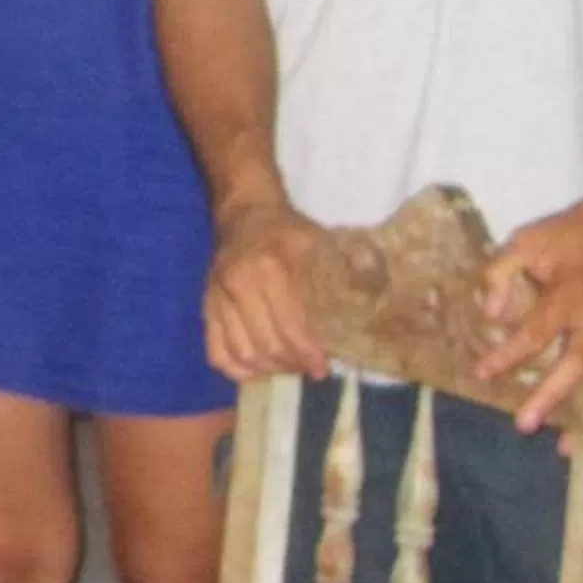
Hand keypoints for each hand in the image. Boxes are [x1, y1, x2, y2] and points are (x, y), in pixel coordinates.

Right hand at [203, 197, 331, 381]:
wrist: (246, 214)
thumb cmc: (289, 231)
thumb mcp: (321, 241)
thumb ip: (348, 268)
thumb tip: (376, 298)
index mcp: (268, 267)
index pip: (288, 326)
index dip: (307, 353)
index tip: (322, 367)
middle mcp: (237, 283)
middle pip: (264, 345)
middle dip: (290, 364)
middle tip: (309, 368)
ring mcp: (216, 296)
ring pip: (241, 353)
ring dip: (268, 369)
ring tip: (288, 366)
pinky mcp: (206, 306)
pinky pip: (216, 352)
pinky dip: (237, 369)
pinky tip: (259, 367)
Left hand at [474, 190, 582, 433]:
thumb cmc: (573, 233)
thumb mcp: (528, 241)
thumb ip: (502, 272)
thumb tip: (489, 315)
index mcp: (571, 296)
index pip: (534, 334)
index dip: (507, 356)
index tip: (480, 373)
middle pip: (575, 367)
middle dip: (550, 398)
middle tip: (524, 426)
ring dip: (582, 409)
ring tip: (563, 446)